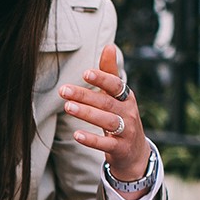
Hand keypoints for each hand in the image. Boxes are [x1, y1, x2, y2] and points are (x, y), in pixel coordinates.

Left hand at [59, 44, 150, 199]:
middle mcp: (128, 113)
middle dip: (85, 95)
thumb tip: (109, 46)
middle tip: (63, 90)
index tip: (85, 73)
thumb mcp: (118, 96)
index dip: (102, 79)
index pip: (116, 85)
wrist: (135, 152)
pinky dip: (91, 140)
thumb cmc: (122, 118)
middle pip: (107, 102)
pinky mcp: (120, 149)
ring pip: (107, 121)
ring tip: (67, 107)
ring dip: (87, 113)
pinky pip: (106, 144)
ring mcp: (126, 131)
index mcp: (126, 98)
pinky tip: (76, 134)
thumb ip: (110, 73)